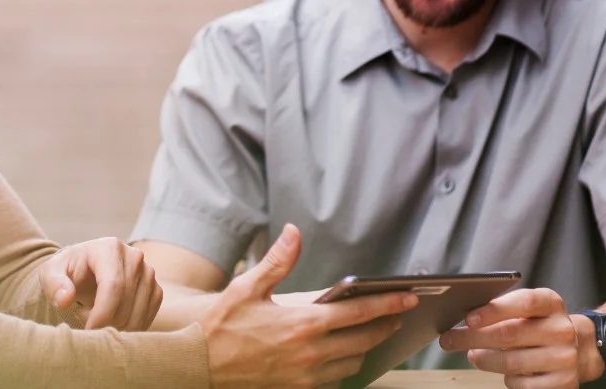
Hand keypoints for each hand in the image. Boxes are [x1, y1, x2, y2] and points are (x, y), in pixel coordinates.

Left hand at [38, 237, 161, 330]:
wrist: (84, 270)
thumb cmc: (67, 272)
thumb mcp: (51, 273)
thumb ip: (54, 285)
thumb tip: (66, 299)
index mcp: (110, 248)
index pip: (113, 286)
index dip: (102, 314)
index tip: (88, 330)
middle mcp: (134, 256)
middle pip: (126, 302)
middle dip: (106, 322)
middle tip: (87, 320)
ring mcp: (148, 272)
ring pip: (138, 312)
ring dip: (116, 325)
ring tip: (97, 315)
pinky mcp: (154, 288)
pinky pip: (147, 316)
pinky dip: (130, 326)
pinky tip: (112, 320)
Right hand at [200, 224, 418, 388]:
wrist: (199, 366)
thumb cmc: (222, 326)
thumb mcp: (247, 286)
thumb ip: (277, 260)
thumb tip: (294, 232)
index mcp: (302, 323)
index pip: (358, 313)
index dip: (387, 304)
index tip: (406, 298)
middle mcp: (309, 353)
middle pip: (364, 341)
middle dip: (384, 326)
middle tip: (396, 315)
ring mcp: (305, 376)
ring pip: (353, 363)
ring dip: (365, 348)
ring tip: (370, 333)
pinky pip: (334, 381)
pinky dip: (344, 367)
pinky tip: (341, 355)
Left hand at [439, 287, 585, 388]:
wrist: (577, 350)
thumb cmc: (538, 325)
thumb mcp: (529, 309)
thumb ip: (502, 309)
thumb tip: (464, 320)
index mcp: (551, 303)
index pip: (523, 302)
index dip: (494, 310)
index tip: (468, 319)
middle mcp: (562, 329)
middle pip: (510, 334)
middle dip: (472, 338)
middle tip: (449, 340)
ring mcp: (565, 358)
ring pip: (511, 362)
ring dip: (483, 360)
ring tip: (472, 355)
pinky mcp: (564, 384)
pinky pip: (522, 384)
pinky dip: (507, 379)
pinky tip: (505, 371)